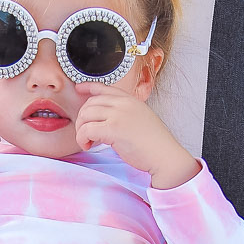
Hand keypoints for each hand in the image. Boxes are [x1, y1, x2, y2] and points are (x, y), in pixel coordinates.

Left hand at [73, 93, 199, 188]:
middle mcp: (124, 104)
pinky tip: (89, 146)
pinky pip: (87, 130)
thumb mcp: (140, 119)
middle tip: (86, 134)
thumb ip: (125, 114)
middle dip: (82, 119)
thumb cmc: (154, 144)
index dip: (88, 87)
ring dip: (81, 130)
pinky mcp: (113, 129)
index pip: (105, 88)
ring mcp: (119, 115)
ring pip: (85, 115)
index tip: (79, 89)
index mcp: (131, 100)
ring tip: (88, 141)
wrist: (165, 156)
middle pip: (90, 103)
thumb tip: (106, 119)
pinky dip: (82, 139)